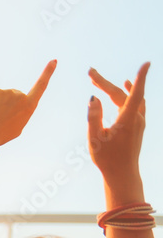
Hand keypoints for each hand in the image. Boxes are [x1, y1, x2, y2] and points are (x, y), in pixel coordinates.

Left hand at [0, 60, 56, 154]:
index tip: (53, 61)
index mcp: (29, 107)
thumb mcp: (15, 128)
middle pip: (12, 97)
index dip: (47, 73)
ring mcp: (8, 93)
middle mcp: (21, 97)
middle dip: (4, 106)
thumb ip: (18, 114)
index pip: (41, 86)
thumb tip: (11, 108)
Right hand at [88, 63, 148, 183]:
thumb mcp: (95, 139)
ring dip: (115, 88)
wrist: (122, 173)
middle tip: (90, 74)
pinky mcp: (137, 125)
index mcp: (127, 120)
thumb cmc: (107, 158)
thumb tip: (93, 98)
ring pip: (129, 98)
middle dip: (105, 83)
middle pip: (122, 94)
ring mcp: (138, 121)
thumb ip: (93, 117)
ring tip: (100, 80)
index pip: (135, 94)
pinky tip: (125, 86)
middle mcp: (136, 118)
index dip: (140, 77)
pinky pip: (136, 103)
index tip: (147, 63)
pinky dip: (130, 92)